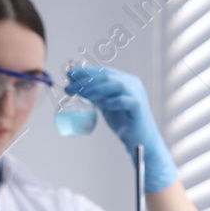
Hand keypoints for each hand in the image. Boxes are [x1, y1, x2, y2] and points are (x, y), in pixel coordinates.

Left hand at [64, 67, 177, 192]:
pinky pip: (127, 101)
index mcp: (124, 80)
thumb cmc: (123, 121)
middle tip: (70, 87)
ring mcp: (137, 94)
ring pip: (117, 85)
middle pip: (107, 76)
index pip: (103, 71)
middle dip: (87, 80)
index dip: (85, 71)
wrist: (140, 139)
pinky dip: (115, 101)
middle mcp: (132, 84)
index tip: (69, 75)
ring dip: (98, 88)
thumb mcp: (105, 105)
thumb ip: (95, 95)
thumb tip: (75, 87)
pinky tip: (104, 105)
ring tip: (84, 94)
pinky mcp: (139, 107)